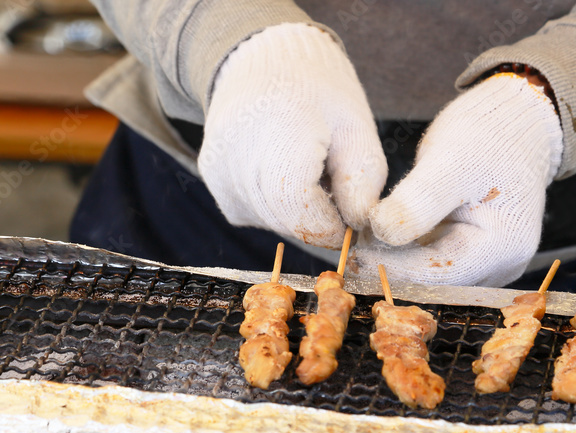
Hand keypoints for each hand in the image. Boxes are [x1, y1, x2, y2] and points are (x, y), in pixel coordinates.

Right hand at [198, 23, 386, 249]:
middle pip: (287, 223)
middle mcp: (239, 158)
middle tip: (335, 188)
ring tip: (309, 169)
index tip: (353, 216)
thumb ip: (363, 182)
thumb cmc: (320, 92)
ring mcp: (219, 172)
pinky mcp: (213, 181)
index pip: (304, 216)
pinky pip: (252, 213)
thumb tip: (357, 229)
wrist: (265, 60)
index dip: (334, 227)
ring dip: (297, 212)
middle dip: (318, 220)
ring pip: (270, 223)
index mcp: (280, 137)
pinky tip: (283, 170)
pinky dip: (275, 205)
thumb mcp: (356, 128)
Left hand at [353, 73, 562, 285]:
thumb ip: (418, 201)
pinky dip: (408, 249)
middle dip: (392, 265)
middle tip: (352, 246)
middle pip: (434, 280)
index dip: (392, 268)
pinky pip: (434, 259)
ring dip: (397, 258)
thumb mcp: (450, 162)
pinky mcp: (473, 254)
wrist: (514, 121)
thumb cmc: (488, 135)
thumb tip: (381, 232)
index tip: (354, 254)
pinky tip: (384, 232)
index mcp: (503, 248)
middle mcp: (501, 265)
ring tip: (364, 236)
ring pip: (431, 272)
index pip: (437, 274)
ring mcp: (488, 262)